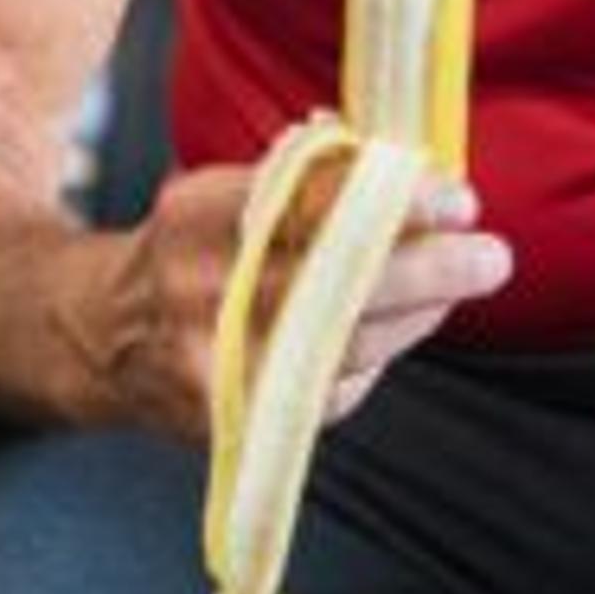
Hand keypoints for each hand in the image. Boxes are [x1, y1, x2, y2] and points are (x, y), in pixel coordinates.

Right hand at [74, 162, 510, 440]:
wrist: (103, 337)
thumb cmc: (197, 249)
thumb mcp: (228, 193)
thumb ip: (312, 182)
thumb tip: (423, 173)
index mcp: (196, 215)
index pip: (308, 202)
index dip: (394, 203)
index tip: (456, 198)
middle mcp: (198, 291)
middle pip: (332, 284)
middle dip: (427, 270)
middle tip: (492, 256)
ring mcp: (212, 363)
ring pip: (343, 344)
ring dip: (419, 313)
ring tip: (464, 279)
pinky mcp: (232, 420)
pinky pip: (330, 391)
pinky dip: (375, 357)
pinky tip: (400, 326)